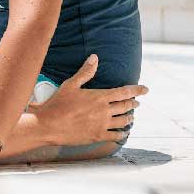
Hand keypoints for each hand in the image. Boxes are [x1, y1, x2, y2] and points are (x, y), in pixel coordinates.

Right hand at [29, 54, 148, 147]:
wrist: (48, 125)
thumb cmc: (57, 104)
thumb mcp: (70, 85)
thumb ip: (85, 72)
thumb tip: (95, 57)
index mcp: (100, 96)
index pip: (125, 92)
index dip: (137, 90)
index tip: (145, 89)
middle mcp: (105, 110)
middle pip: (126, 106)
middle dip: (133, 103)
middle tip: (136, 103)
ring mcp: (103, 124)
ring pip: (124, 121)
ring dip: (129, 118)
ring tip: (130, 117)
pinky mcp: (98, 136)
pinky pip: (117, 135)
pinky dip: (123, 133)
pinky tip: (123, 132)